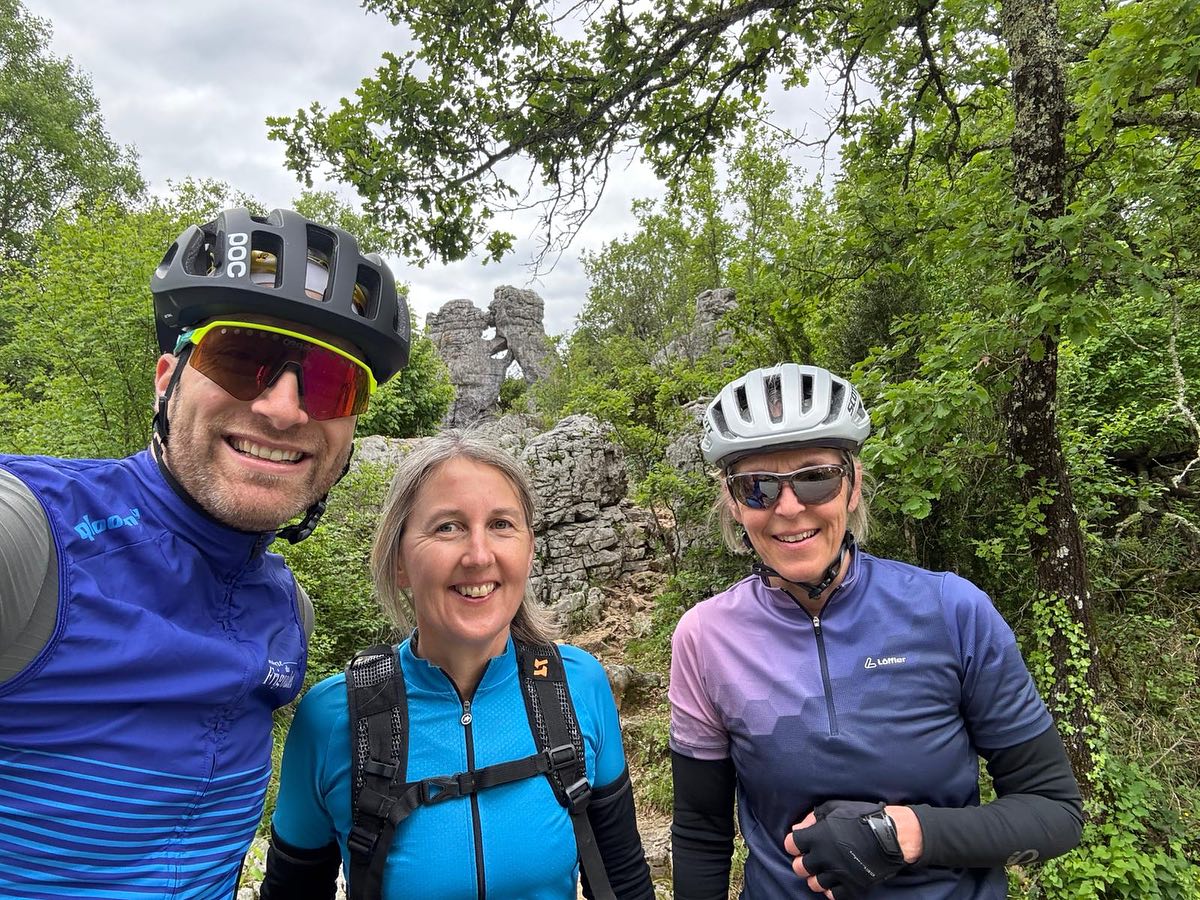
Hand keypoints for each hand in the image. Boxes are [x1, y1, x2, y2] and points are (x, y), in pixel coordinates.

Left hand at [783, 800, 907, 898]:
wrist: (892, 835)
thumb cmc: (862, 817)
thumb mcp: (834, 808)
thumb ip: (812, 818)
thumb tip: (796, 829)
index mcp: (817, 837)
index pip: (791, 844)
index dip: (794, 844)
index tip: (800, 843)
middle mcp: (824, 857)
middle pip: (800, 867)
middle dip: (803, 862)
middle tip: (811, 858)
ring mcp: (838, 874)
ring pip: (814, 884)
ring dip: (816, 877)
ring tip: (824, 869)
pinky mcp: (852, 886)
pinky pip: (833, 895)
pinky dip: (831, 890)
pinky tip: (835, 880)